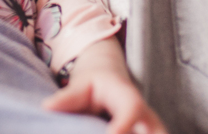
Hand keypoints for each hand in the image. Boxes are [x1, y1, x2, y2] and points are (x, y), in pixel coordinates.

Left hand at [43, 38, 166, 133]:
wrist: (108, 79)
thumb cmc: (92, 84)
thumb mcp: (80, 86)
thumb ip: (68, 98)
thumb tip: (47, 106)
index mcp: (127, 97)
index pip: (131, 108)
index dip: (125, 124)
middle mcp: (145, 114)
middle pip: (158, 129)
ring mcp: (150, 127)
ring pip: (160, 133)